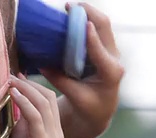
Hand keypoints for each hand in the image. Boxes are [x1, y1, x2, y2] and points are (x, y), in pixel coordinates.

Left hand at [9, 74, 65, 137]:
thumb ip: (20, 133)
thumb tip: (10, 117)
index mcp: (53, 133)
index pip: (47, 102)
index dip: (32, 87)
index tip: (16, 78)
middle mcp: (56, 131)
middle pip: (46, 96)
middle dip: (27, 82)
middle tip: (10, 74)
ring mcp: (52, 136)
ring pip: (42, 101)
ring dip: (24, 87)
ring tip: (9, 78)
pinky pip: (36, 116)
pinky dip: (24, 101)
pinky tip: (13, 93)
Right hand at [40, 2, 124, 137]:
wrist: (101, 110)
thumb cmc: (88, 106)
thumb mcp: (75, 97)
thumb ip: (60, 80)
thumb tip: (41, 64)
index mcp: (110, 73)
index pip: (100, 50)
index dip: (91, 35)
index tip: (83, 23)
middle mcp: (114, 59)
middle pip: (105, 28)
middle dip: (88, 14)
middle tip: (70, 7)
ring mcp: (110, 52)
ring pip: (102, 25)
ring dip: (86, 14)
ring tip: (68, 9)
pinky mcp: (104, 49)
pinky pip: (96, 30)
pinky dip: (84, 21)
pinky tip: (70, 18)